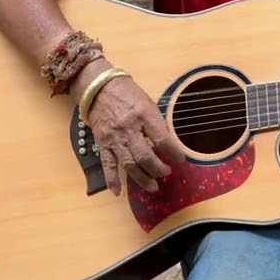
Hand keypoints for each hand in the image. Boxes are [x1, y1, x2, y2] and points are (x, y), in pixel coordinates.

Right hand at [76, 68, 185, 194]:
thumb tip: (168, 143)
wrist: (99, 88)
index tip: (180, 159)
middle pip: (145, 156)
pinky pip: (107, 164)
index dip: (174, 153)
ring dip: (142, 178)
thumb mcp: (148, 102)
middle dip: (158, 169)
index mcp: (144, 115)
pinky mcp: (102, 144)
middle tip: (166, 173)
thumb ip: (157, 123)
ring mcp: (114, 138)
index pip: (162, 139)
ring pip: (128, 164)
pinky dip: (112, 180)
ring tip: (153, 187)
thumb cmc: (128, 94)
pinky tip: (118, 192)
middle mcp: (129, 128)